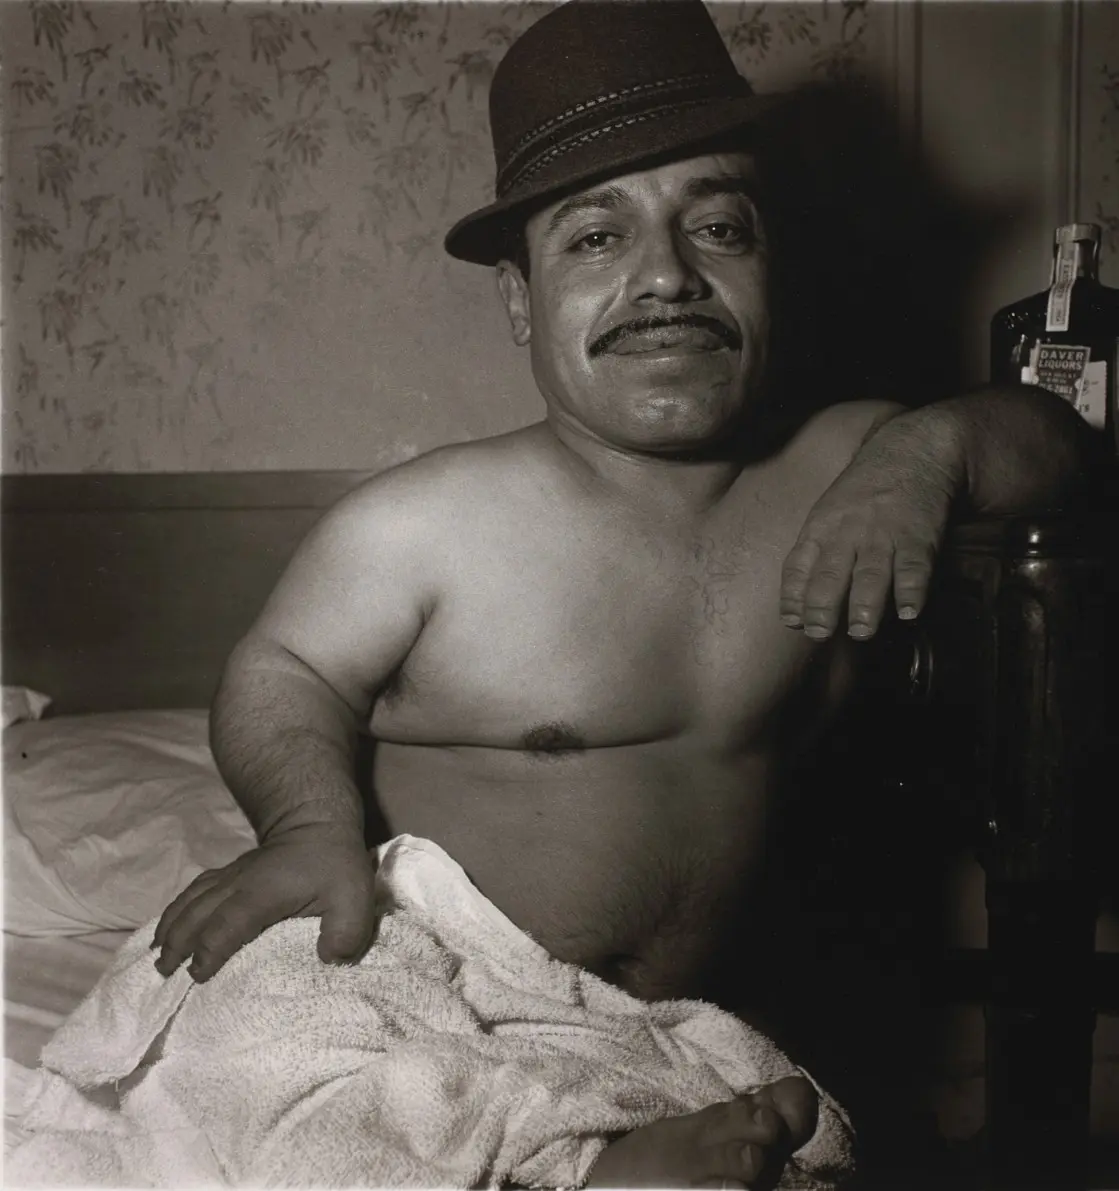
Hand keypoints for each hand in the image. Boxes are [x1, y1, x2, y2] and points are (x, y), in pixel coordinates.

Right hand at [153, 823, 377, 981]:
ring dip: (170, 928)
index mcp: (261, 894)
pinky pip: (194, 890)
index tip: (197, 978)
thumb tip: (329, 960)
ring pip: (190, 900)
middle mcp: (237, 884)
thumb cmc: (335, 863)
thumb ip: (346, 932)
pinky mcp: (230, 871)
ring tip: (156, 955)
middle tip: (162, 973)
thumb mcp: (353, 898)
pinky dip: (177, 910)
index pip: (225, 927)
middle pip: (196, 915)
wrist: (319, 820)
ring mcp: (230, 875)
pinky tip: (170, 926)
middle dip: (177, 945)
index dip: (208, 953)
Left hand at [780, 414, 960, 640]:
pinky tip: (909, 612)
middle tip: (819, 633)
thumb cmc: (862, 494)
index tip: (792, 622)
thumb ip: (812, 558)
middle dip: (823, 605)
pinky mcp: (919, 536)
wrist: (910, 452)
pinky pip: (914, 566)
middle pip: (831, 571)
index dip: (793, 595)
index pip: (799, 564)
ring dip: (865, 604)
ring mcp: (883, 534)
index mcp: (821, 527)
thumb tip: (795, 608)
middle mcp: (848, 532)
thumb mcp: (826, 515)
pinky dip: (912, 590)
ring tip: (860, 631)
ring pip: (871, 572)